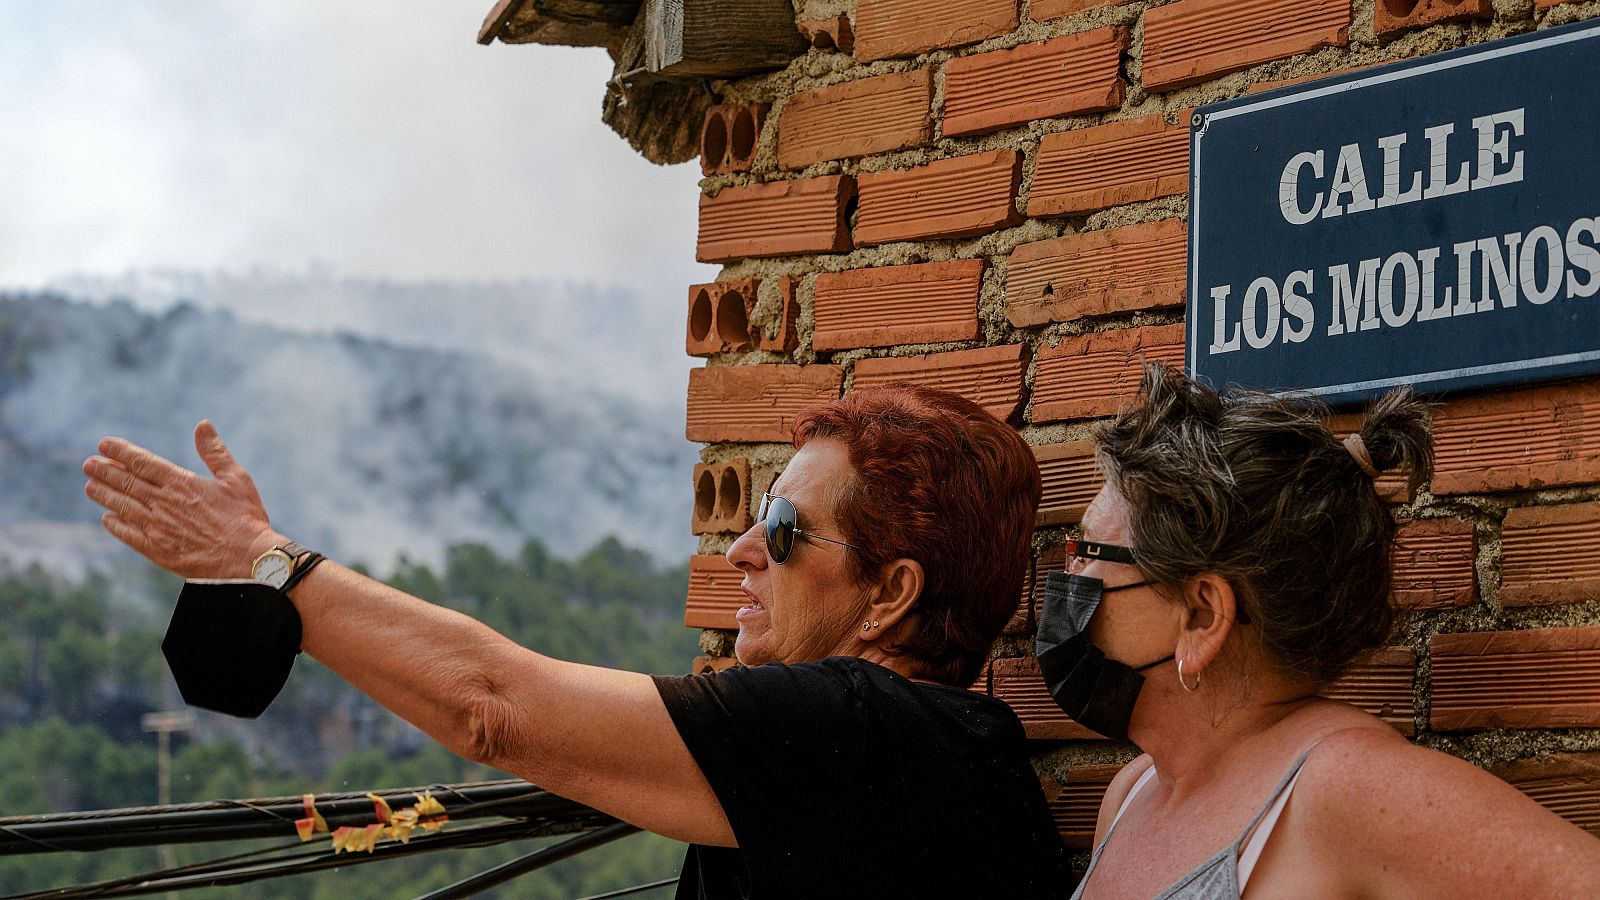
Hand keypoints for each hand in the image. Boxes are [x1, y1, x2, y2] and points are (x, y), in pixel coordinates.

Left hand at [83, 421, 282, 578]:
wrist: (247, 558)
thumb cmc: (246, 517)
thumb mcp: (236, 478)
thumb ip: (215, 452)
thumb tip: (202, 425)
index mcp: (181, 482)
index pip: (142, 462)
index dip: (121, 452)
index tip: (104, 445)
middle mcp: (164, 503)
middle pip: (126, 482)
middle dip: (105, 471)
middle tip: (89, 464)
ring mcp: (158, 527)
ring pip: (122, 506)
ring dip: (104, 495)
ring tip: (90, 487)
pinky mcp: (158, 550)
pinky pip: (129, 535)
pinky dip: (116, 526)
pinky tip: (108, 519)